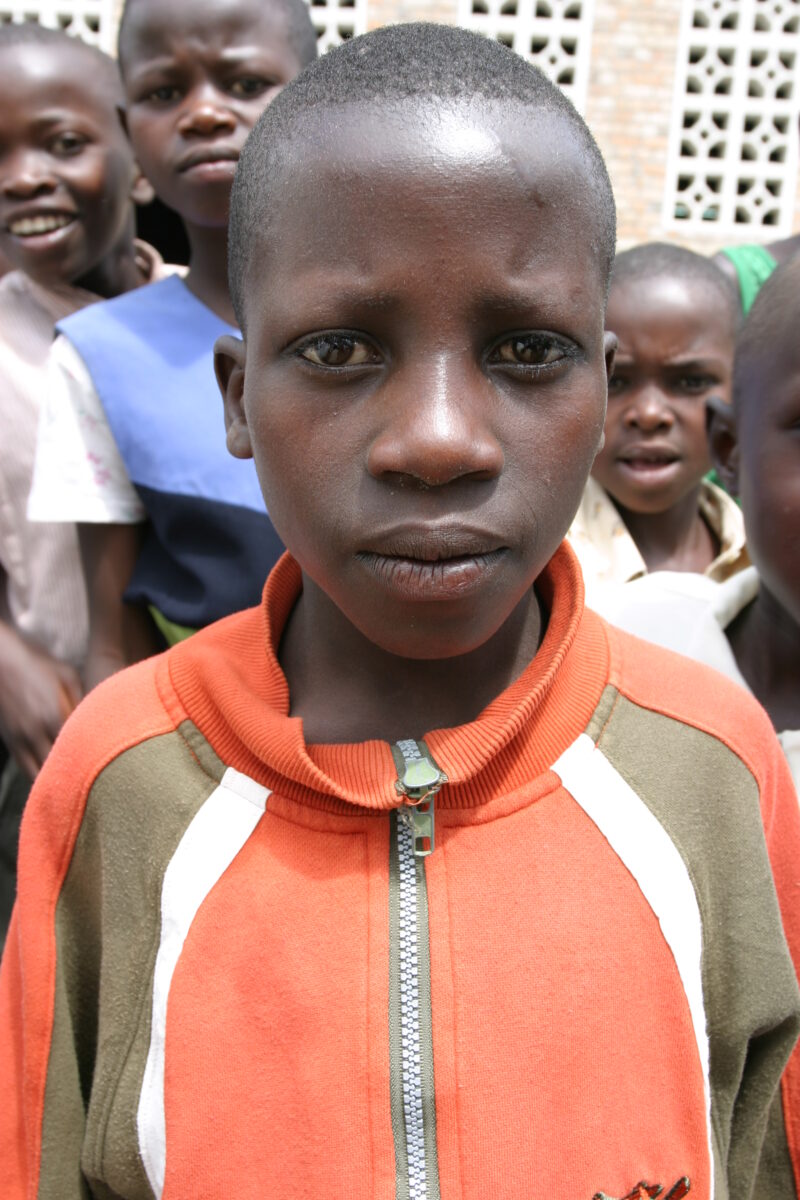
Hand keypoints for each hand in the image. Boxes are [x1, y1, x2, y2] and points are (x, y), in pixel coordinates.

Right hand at [0, 621, 81, 778]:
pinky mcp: (10, 741)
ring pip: (40, 775)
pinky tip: (53, 774)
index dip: (95, 757)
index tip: (109, 759)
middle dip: (78, 773)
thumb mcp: (68, 675)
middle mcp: (35, 732)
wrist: (0, 659)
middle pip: (61, 768)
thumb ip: (83, 699)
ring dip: (57, 780)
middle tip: (96, 776)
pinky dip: (39, 775)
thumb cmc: (36, 663)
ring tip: (74, 779)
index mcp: (54, 715)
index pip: (79, 749)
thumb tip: (96, 719)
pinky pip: (25, 768)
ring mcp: (20, 739)